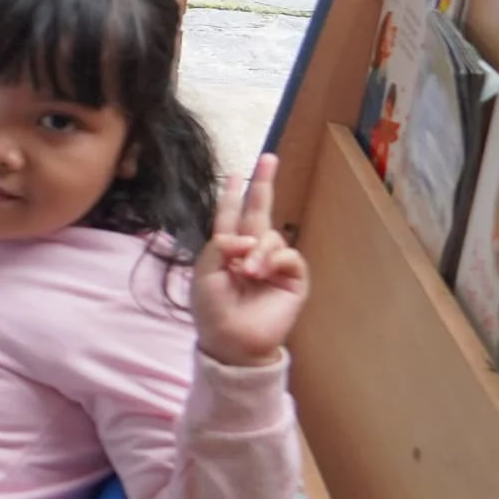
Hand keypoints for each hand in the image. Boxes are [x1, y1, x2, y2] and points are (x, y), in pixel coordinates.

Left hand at [193, 156, 307, 366]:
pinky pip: (289, 255)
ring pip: (272, 236)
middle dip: (263, 184)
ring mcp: (274, 264)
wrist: (232, 341)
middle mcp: (252, 252)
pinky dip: (275, 259)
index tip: (236, 172)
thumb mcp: (205, 273)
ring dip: (258, 250)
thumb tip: (246, 236)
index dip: (233, 194)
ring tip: (247, 272)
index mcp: (227, 249)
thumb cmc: (213, 310)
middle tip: (268, 158)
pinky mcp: (293, 278)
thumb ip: (219, 246)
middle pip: (259, 211)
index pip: (230, 216)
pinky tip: (262, 272)